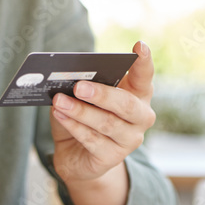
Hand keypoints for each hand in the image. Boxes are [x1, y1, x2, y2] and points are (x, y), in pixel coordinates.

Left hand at [50, 41, 155, 184]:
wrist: (77, 155)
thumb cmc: (83, 116)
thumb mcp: (84, 97)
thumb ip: (82, 86)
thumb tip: (68, 79)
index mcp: (138, 95)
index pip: (145, 76)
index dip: (144, 62)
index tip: (140, 46)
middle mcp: (141, 117)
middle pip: (126, 104)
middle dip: (102, 94)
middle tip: (79, 86)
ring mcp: (130, 140)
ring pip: (106, 124)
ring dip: (80, 111)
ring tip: (59, 101)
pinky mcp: (112, 158)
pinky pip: (92, 140)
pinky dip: (74, 126)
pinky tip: (60, 115)